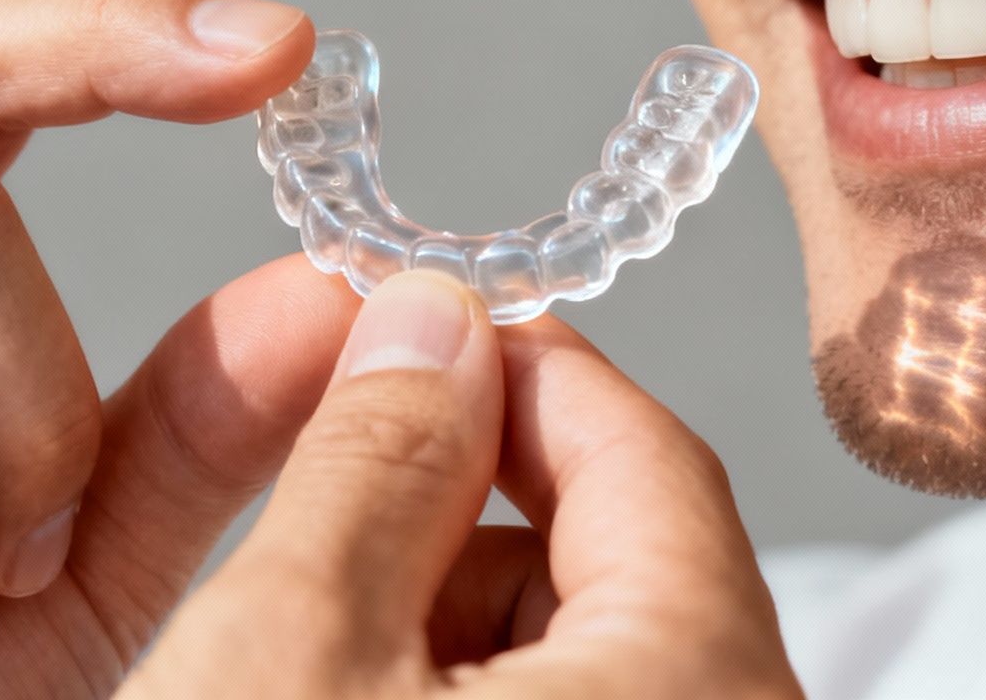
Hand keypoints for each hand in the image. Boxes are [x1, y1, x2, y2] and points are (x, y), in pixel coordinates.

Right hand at [121, 270, 803, 699]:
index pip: (642, 447)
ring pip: (580, 658)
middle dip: (456, 509)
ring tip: (306, 652)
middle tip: (324, 501)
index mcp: (696, 682)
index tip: (406, 329)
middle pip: (619, 557)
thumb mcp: (290, 653)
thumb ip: (371, 463)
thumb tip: (430, 322)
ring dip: (441, 622)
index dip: (509, 365)